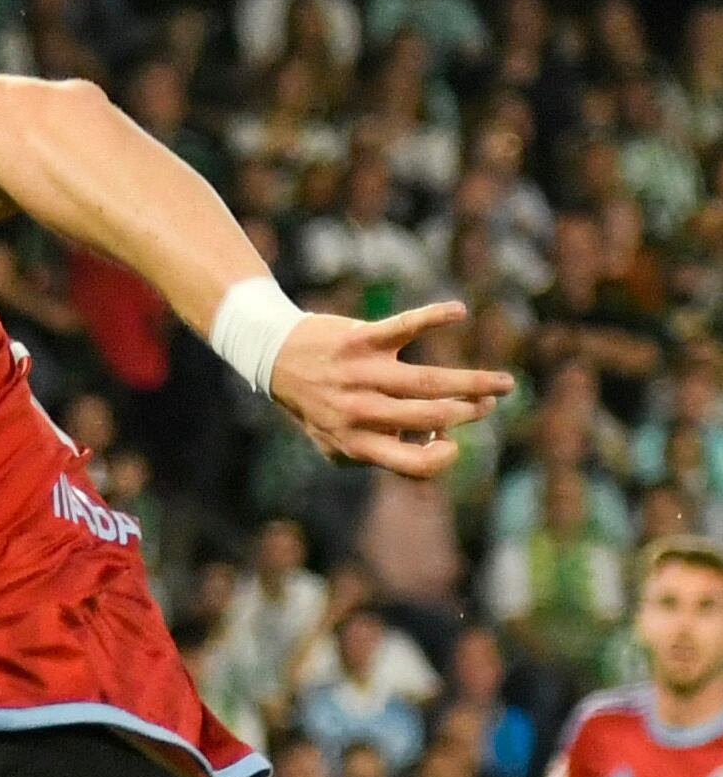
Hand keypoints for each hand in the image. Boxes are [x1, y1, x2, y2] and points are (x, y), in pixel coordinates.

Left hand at [266, 300, 514, 480]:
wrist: (272, 357)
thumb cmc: (315, 404)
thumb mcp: (336, 442)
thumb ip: (379, 454)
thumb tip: (433, 451)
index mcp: (356, 443)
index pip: (412, 464)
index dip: (442, 458)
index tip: (452, 443)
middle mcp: (359, 412)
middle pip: (431, 417)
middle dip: (469, 412)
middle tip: (490, 403)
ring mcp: (361, 374)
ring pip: (428, 382)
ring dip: (473, 382)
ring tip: (503, 384)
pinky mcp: (361, 339)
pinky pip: (404, 326)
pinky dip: (433, 316)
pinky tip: (458, 312)